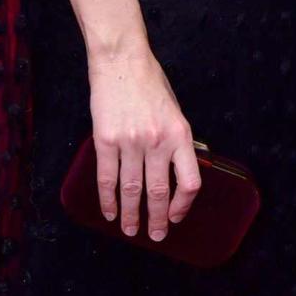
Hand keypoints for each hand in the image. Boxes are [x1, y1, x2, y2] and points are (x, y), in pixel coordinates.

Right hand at [88, 45, 201, 240]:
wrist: (122, 60)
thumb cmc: (150, 82)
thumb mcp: (174, 110)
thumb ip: (175, 140)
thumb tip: (175, 171)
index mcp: (180, 133)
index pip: (189, 182)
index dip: (183, 205)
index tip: (176, 216)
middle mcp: (157, 141)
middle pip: (158, 192)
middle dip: (156, 219)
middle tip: (154, 235)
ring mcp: (131, 142)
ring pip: (131, 190)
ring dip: (131, 215)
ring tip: (130, 230)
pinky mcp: (106, 140)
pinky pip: (107, 179)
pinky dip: (107, 200)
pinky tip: (109, 212)